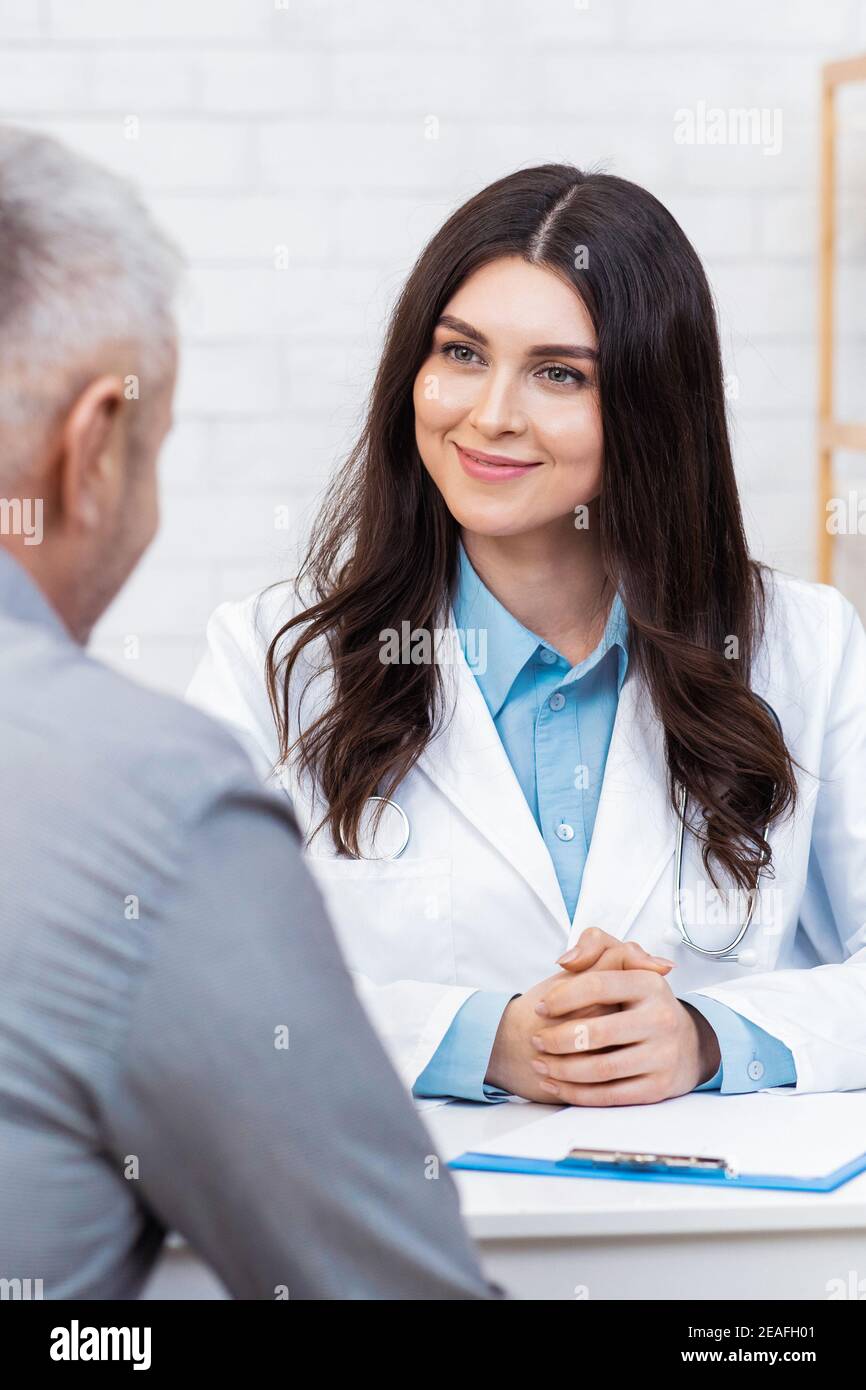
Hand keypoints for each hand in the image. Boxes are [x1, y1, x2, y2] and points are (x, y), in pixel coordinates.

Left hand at [485, 934, 673, 1102]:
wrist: (687, 1043)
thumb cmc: (643, 1001)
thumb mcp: (627, 963)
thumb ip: (595, 945)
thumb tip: (566, 960)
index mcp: (650, 983)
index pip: (597, 986)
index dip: (562, 997)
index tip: (541, 1007)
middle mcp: (661, 1018)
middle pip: (596, 1033)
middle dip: (556, 1040)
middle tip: (536, 1041)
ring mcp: (663, 1055)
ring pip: (601, 1070)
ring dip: (562, 1070)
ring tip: (540, 1065)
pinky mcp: (659, 1087)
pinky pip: (611, 1096)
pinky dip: (578, 1094)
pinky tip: (558, 1086)